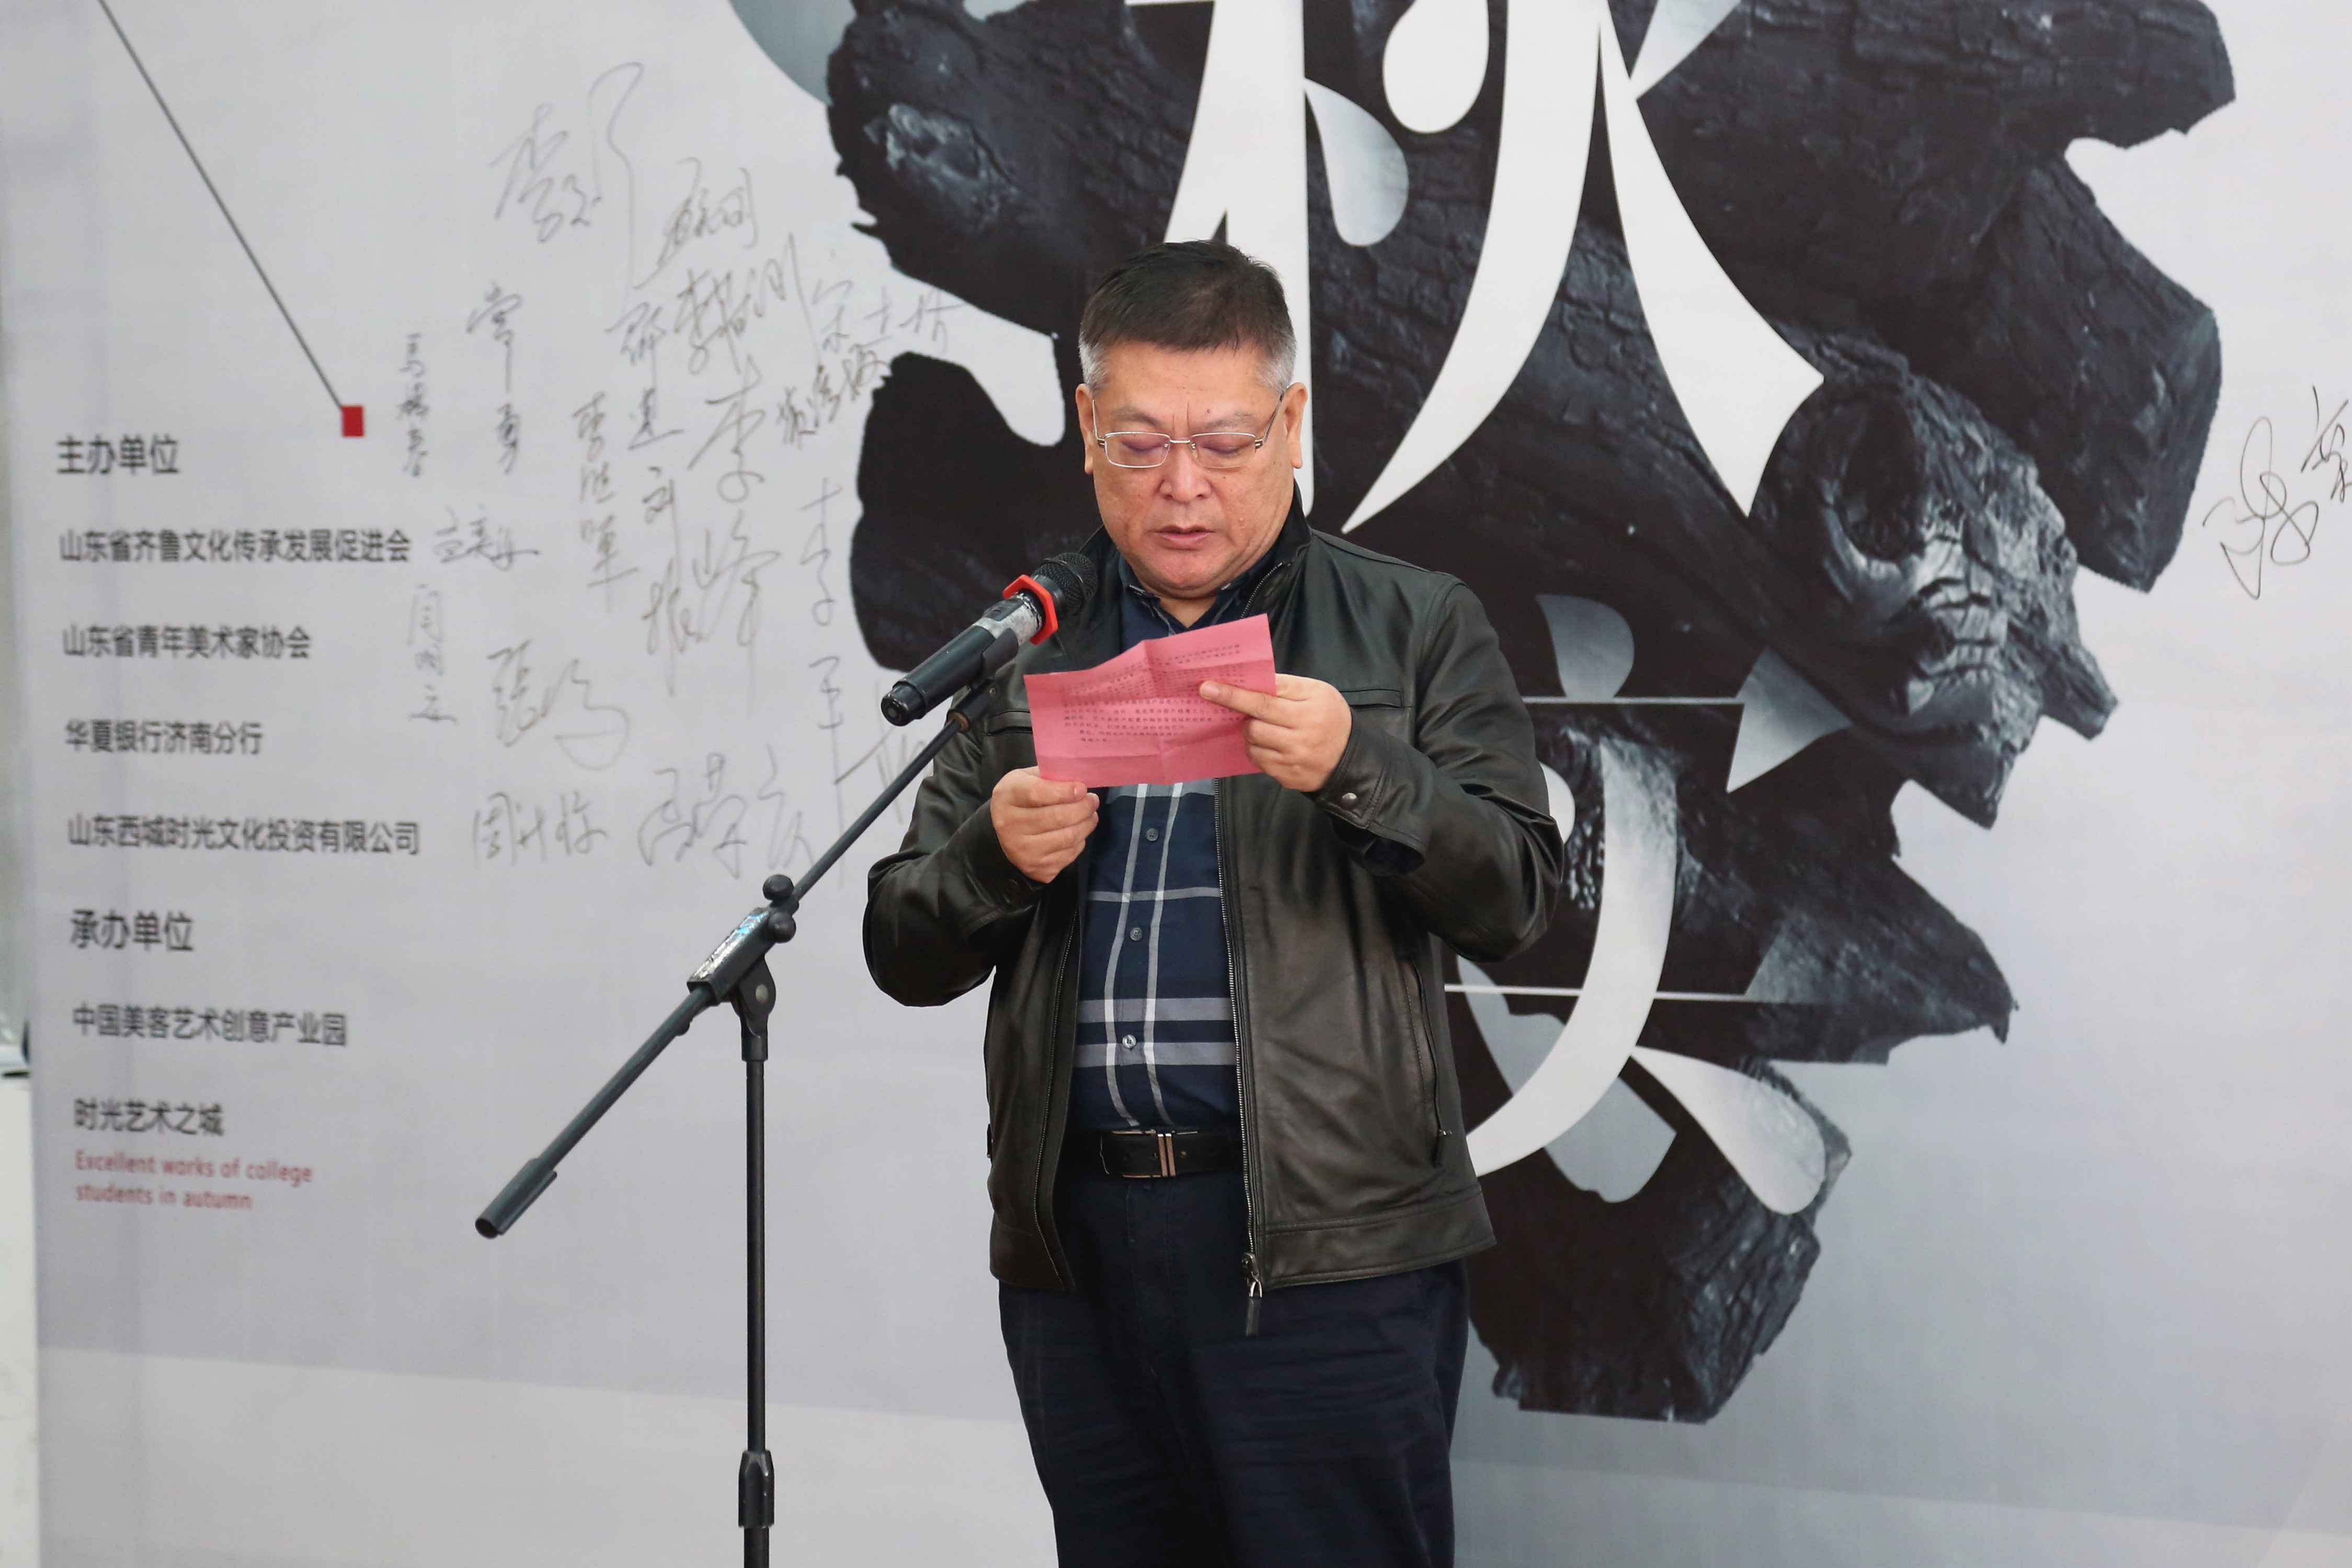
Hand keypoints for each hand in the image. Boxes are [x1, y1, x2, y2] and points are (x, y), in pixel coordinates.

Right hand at [990, 766, 1097, 882]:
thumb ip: (1049, 777)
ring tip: (1090, 815)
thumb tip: (1079, 783)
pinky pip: (1069, 854)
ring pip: (1068, 837)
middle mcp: (1010, 825)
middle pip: (1058, 817)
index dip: (1065, 791)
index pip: (1038, 793)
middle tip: (1092, 800)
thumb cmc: (1021, 800)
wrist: (1003, 835)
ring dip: (1087, 824)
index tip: (1082, 789)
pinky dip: (1079, 842)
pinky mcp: (1036, 868)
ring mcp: (1023, 850)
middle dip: (1083, 807)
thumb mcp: (1026, 779)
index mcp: (1007, 796)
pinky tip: (1077, 832)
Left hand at [1200, 674, 1351, 793]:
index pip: (1263, 702)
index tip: (1208, 688)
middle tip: (1251, 714)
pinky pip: (1259, 762)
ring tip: (1265, 729)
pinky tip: (1271, 745)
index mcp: (1308, 711)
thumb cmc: (1330, 717)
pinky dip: (1258, 750)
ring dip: (1251, 735)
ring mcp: (1293, 761)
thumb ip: (1285, 686)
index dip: (1233, 695)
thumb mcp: (1317, 692)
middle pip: (1253, 726)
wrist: (1350, 757)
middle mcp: (1300, 738)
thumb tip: (1250, 683)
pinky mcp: (1287, 777)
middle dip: (1245, 718)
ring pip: (1252, 745)